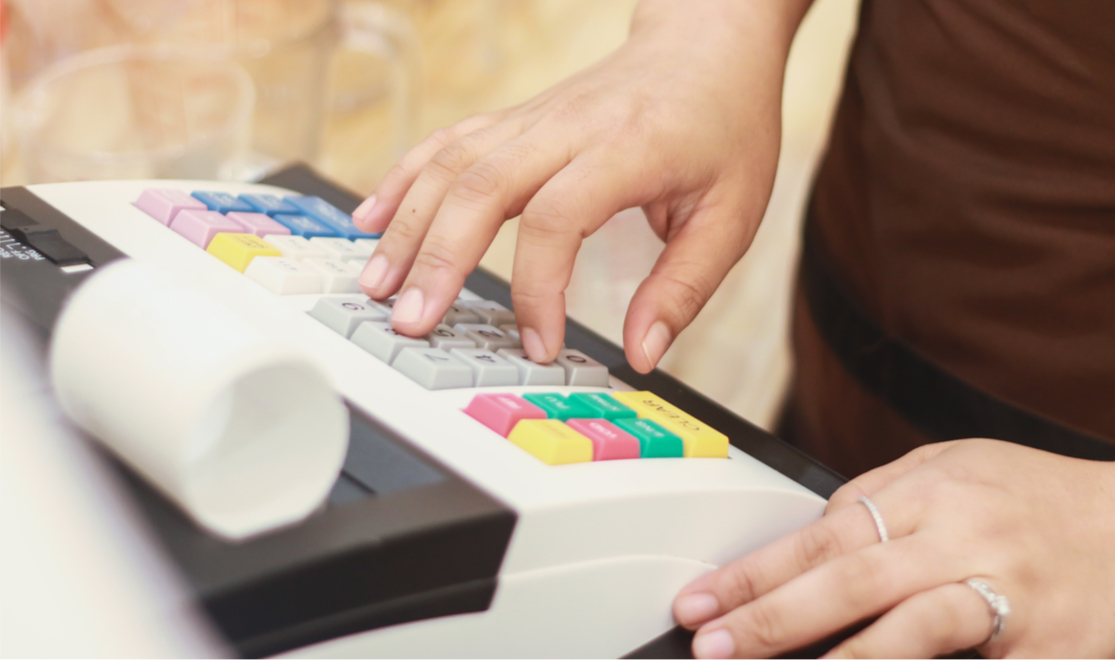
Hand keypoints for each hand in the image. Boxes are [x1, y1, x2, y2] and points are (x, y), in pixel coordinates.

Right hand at [352, 0, 809, 370]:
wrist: (708, 47)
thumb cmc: (724, 127)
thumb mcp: (732, 213)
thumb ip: (685, 286)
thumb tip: (642, 353)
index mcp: (628, 149)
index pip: (558, 216)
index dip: (539, 288)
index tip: (539, 344)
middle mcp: (569, 127)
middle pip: (481, 186)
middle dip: (438, 259)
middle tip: (414, 321)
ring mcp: (534, 117)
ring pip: (451, 164)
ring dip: (407, 225)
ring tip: (378, 285)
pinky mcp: (515, 118)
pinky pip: (447, 144)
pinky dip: (403, 180)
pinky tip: (371, 219)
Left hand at [672, 415, 1114, 657]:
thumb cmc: (1045, 497)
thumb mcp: (954, 464)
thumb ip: (880, 495)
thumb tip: (808, 532)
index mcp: (934, 489)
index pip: (822, 533)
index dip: (753, 571)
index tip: (697, 601)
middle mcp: (966, 537)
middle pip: (851, 580)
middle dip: (770, 618)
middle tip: (711, 644)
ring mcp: (1010, 596)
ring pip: (911, 629)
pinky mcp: (1050, 651)